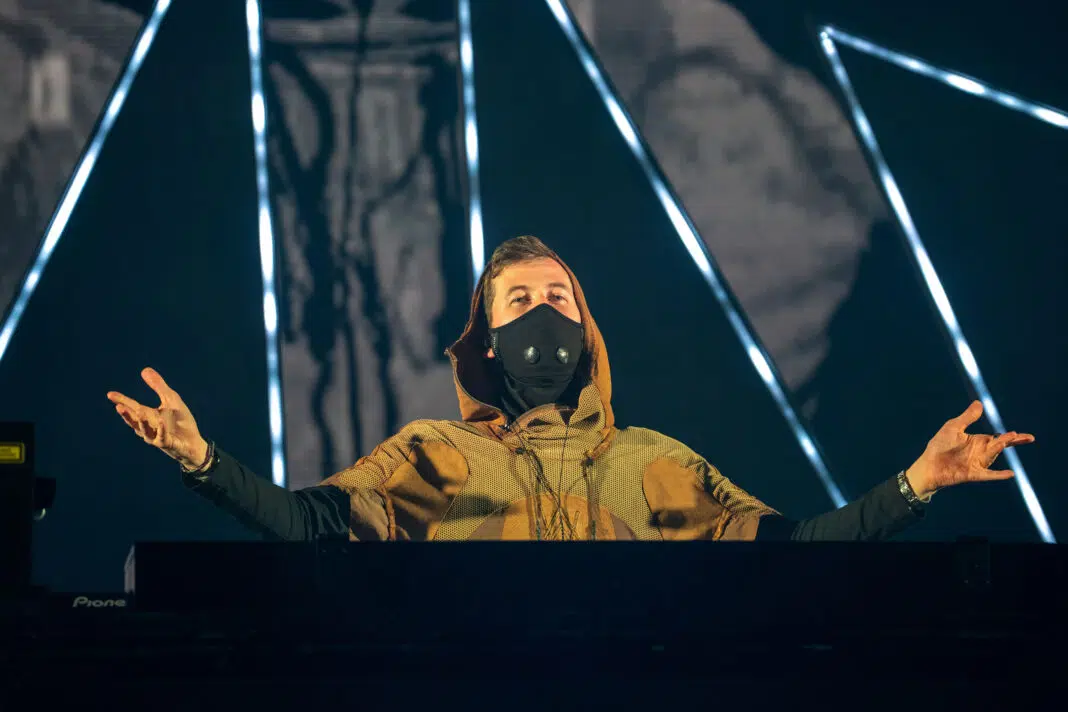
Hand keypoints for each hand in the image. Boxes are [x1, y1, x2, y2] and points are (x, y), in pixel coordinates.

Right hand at [107, 367, 208, 470]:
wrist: (193, 442)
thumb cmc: (180, 421)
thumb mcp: (170, 400)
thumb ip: (158, 386)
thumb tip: (144, 370)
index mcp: (148, 416)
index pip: (132, 406)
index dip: (121, 400)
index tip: (110, 394)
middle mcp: (148, 427)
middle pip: (135, 420)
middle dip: (127, 414)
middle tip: (118, 406)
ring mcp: (156, 437)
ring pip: (145, 431)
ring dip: (141, 422)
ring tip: (138, 411)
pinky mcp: (167, 443)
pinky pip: (162, 437)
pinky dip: (161, 429)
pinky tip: (161, 421)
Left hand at [906, 401, 1034, 499]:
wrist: (928, 465)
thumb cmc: (940, 445)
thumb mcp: (953, 428)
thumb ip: (967, 417)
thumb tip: (979, 403)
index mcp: (978, 441)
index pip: (998, 437)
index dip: (1012, 437)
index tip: (1022, 435)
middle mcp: (981, 452)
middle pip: (999, 445)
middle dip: (1010, 440)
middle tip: (1022, 436)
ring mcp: (977, 463)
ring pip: (992, 455)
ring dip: (998, 448)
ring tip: (1005, 440)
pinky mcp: (972, 474)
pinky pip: (988, 474)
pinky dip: (999, 474)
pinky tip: (1010, 473)